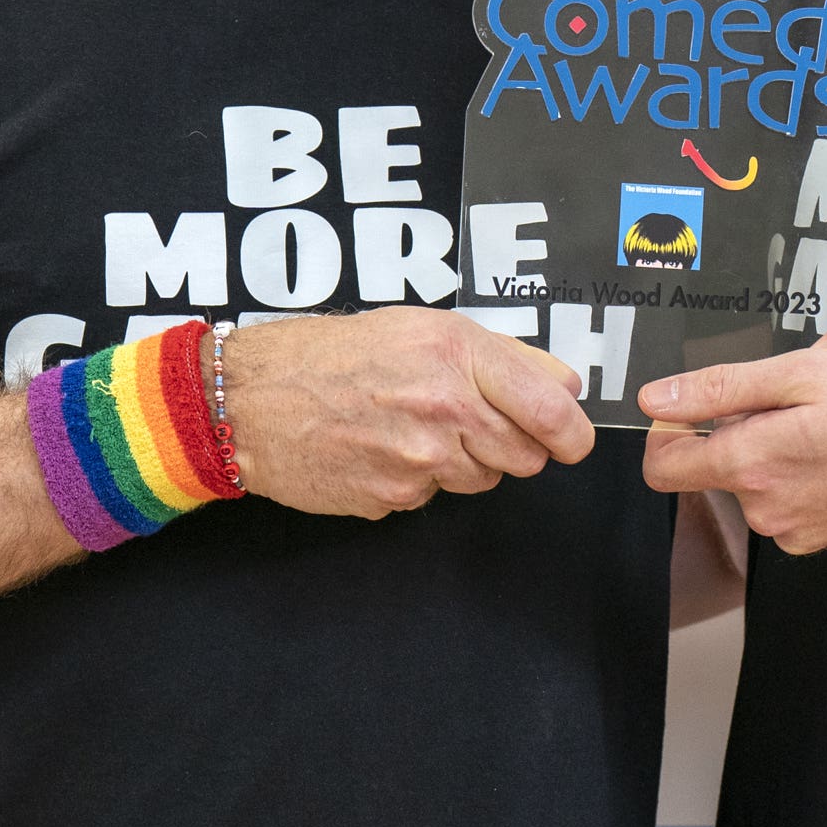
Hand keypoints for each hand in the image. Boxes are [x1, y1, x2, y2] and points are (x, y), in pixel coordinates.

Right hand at [224, 307, 592, 517]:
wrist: (253, 399)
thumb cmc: (333, 355)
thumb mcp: (421, 327)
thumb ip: (503, 354)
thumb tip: (567, 384)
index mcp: (455, 354)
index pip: (552, 410)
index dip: (572, 432)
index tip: (571, 437)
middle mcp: (442, 407)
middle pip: (527, 456)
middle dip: (512, 443)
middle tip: (471, 419)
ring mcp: (418, 461)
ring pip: (484, 479)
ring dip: (465, 461)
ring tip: (415, 427)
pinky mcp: (394, 499)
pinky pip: (436, 497)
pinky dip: (421, 480)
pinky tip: (385, 449)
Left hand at [637, 331, 826, 553]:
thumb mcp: (808, 374)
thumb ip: (723, 389)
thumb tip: (657, 400)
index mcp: (753, 467)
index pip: (665, 465)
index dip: (669, 426)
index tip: (695, 400)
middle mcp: (771, 509)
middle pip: (728, 453)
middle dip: (761, 403)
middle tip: (815, 361)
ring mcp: (803, 528)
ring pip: (773, 462)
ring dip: (800, 415)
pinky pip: (806, 482)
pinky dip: (825, 445)